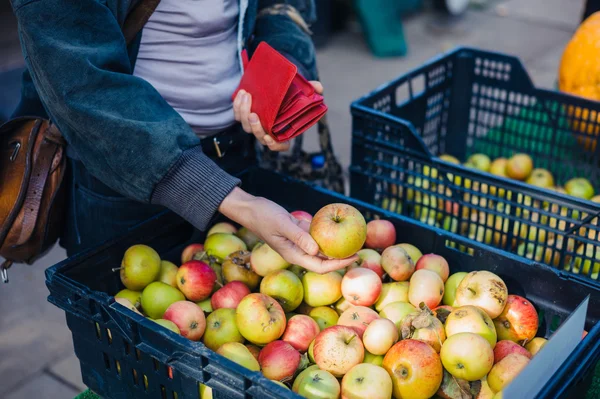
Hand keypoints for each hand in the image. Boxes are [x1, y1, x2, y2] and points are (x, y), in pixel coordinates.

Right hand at [219, 187, 355, 273]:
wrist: (251, 208)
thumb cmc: (263, 216)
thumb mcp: (282, 225)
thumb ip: (299, 237)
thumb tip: (318, 251)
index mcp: (293, 254)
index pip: (320, 266)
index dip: (338, 265)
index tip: (354, 258)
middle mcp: (298, 251)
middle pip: (323, 260)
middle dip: (341, 258)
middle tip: (360, 251)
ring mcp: (299, 242)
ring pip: (321, 248)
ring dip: (336, 247)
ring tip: (354, 241)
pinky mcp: (299, 232)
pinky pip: (317, 235)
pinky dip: (328, 233)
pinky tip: (340, 228)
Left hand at [232, 81, 323, 151]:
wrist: (271, 86)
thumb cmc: (289, 93)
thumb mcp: (301, 91)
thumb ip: (311, 90)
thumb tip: (319, 88)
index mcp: (283, 130)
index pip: (280, 145)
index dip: (274, 145)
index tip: (270, 138)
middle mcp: (268, 131)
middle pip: (259, 136)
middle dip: (255, 127)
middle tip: (253, 114)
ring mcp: (255, 125)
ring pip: (246, 126)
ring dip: (244, 112)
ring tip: (247, 96)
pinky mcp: (244, 116)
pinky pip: (238, 115)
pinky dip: (237, 106)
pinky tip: (241, 93)